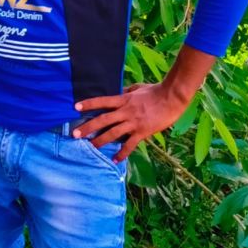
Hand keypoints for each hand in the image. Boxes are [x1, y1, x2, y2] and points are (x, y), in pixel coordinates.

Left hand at [73, 82, 190, 162]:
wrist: (172, 98)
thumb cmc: (156, 91)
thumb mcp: (138, 88)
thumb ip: (127, 91)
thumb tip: (121, 92)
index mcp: (124, 99)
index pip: (102, 101)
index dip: (89, 104)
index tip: (75, 107)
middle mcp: (125, 111)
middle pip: (103, 120)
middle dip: (88, 127)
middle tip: (75, 134)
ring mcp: (133, 122)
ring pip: (113, 133)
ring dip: (100, 141)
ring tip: (90, 147)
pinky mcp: (142, 132)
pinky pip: (129, 144)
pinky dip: (122, 153)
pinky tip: (115, 160)